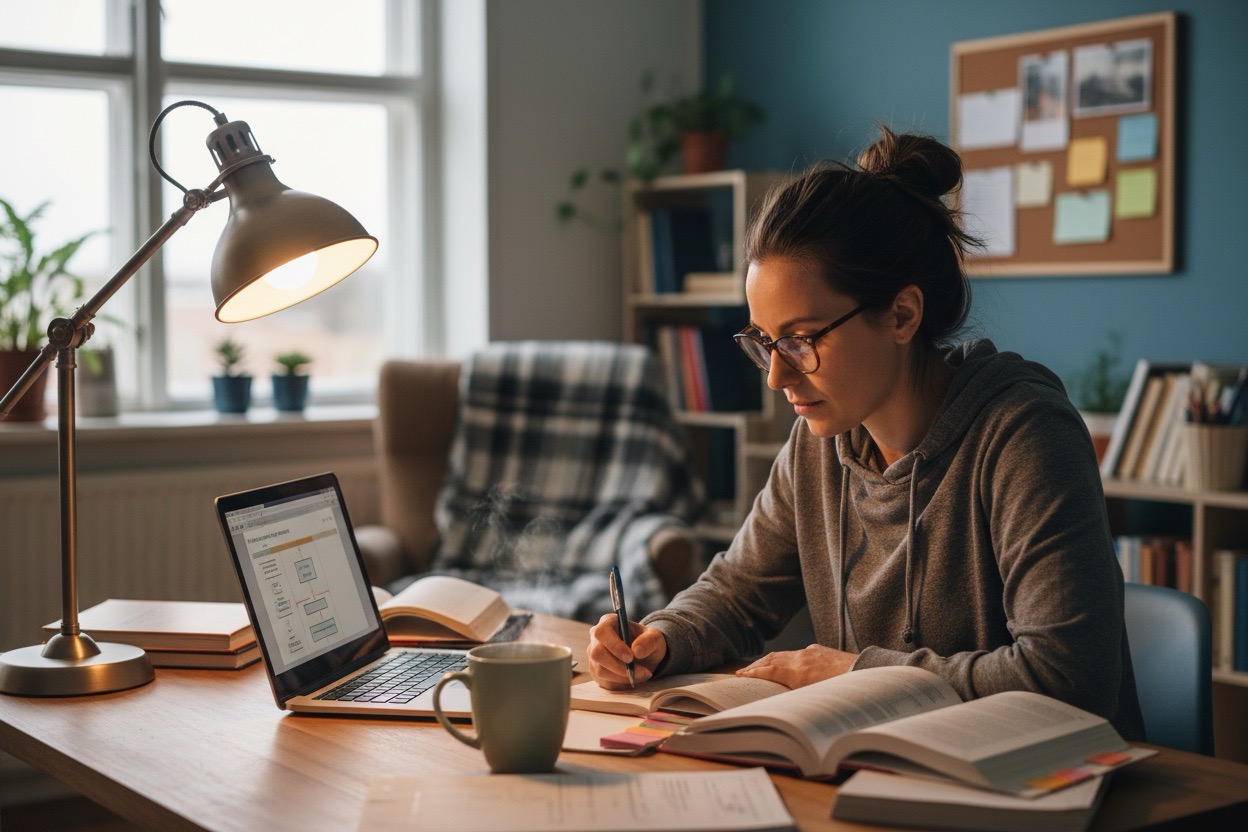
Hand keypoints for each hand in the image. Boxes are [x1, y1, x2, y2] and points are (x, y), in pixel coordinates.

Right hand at [587, 613, 667, 688]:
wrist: (645, 655)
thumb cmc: (646, 642)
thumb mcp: (655, 638)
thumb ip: (649, 641)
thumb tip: (637, 651)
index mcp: (608, 622)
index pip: (602, 632)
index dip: (614, 646)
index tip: (630, 657)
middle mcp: (596, 638)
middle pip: (597, 654)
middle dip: (619, 666)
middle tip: (640, 671)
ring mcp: (593, 656)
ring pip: (600, 670)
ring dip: (623, 677)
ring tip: (641, 674)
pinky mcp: (595, 671)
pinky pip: (604, 681)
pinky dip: (621, 684)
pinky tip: (632, 678)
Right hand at [734, 644, 857, 688]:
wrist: (866, 672)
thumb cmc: (843, 690)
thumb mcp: (816, 699)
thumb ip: (797, 699)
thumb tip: (784, 707)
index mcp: (798, 672)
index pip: (768, 671)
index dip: (752, 674)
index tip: (740, 676)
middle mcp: (801, 659)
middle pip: (772, 660)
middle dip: (756, 665)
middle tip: (744, 671)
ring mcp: (810, 652)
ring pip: (783, 654)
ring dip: (769, 660)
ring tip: (760, 666)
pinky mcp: (819, 650)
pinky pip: (797, 652)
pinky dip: (785, 657)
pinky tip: (786, 662)